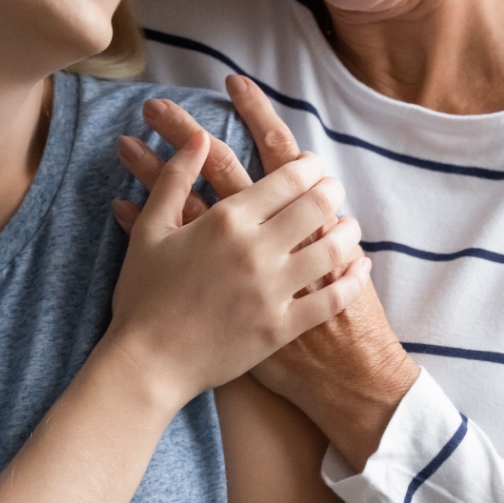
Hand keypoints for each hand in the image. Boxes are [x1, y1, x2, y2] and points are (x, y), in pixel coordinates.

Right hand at [116, 78, 419, 467]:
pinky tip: (360, 268)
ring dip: (348, 229)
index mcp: (228, 221)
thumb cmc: (143, 295)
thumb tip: (199, 138)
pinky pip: (333, 298)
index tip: (311, 165)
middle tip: (332, 189)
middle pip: (318, 204)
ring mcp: (274, 291)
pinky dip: (354, 279)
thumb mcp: (151, 229)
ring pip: (334, 247)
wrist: (148, 364)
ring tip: (349, 224)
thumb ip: (175, 178)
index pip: (287, 178)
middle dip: (331, 189)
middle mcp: (257, 250)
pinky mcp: (283, 328)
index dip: (308, 166)